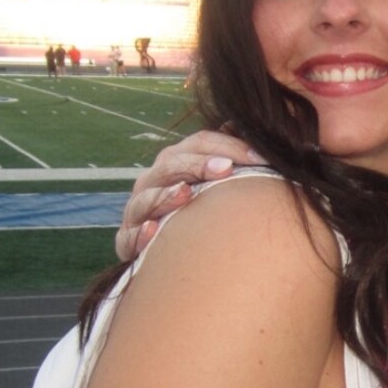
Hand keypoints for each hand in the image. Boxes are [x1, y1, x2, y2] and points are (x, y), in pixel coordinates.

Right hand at [115, 131, 264, 261]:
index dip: (229, 146)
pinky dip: (139, 234)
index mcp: (175, 163)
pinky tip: (154, 231)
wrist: (167, 254)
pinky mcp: (126, 241)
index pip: (199, 144)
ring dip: (166, 195)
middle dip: (199, 165)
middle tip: (227, 168)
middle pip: (171, 164)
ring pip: (146, 198)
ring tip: (186, 193)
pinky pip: (128, 237)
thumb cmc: (199, 213)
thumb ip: (233, 159)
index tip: (261, 158)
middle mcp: (152, 182)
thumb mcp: (215, 184)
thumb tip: (260, 132)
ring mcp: (137, 210)